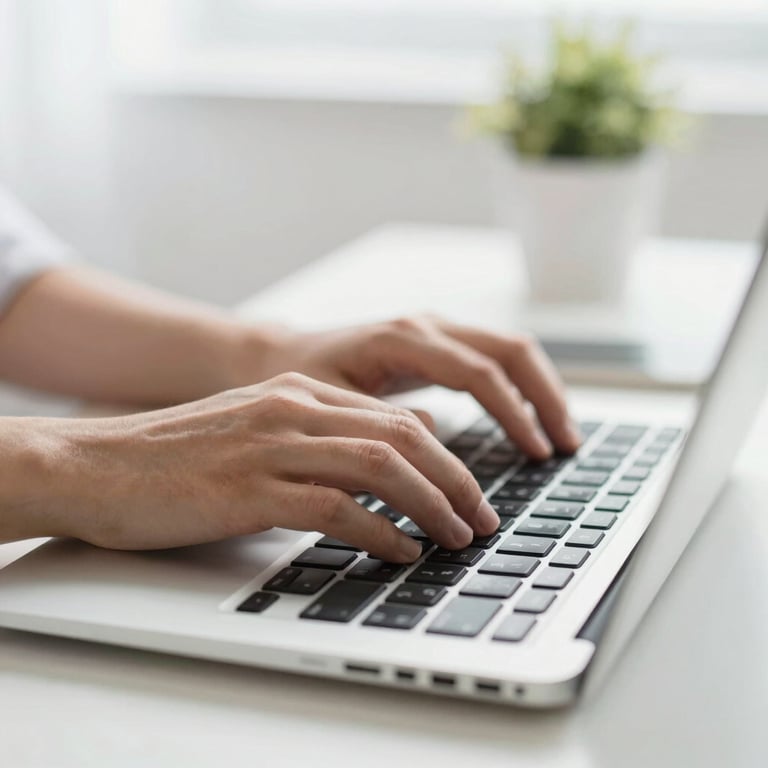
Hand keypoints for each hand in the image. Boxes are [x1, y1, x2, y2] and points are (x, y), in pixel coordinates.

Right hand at [47, 373, 501, 560]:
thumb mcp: (256, 429)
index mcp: (299, 393)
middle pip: (403, 437)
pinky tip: (401, 551)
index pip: (396, 417)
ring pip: (382, 465)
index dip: (446, 456)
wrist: (96, 464)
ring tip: (458, 537)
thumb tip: (381, 465)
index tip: (469, 492)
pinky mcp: (249, 489)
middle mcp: (293, 410)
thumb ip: (316, 437)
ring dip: (432, 505)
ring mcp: (272, 446)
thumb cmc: (177, 457)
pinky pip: (337, 507)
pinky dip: (380, 531)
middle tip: (482, 519)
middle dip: (456, 481)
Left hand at [252, 315, 579, 458]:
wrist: (282, 355)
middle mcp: (427, 326)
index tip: (537, 454)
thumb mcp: (334, 406)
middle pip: (511, 350)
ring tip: (560, 437)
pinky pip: (494, 359)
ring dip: (541, 391)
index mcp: (404, 338)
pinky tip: (529, 421)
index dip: (514, 414)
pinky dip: (520, 389)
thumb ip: (381, 422)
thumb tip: (436, 444)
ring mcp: (436, 331)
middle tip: (566, 445)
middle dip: (546, 397)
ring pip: (510, 350)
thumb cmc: (303, 381)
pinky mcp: (437, 344)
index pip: (479, 373)